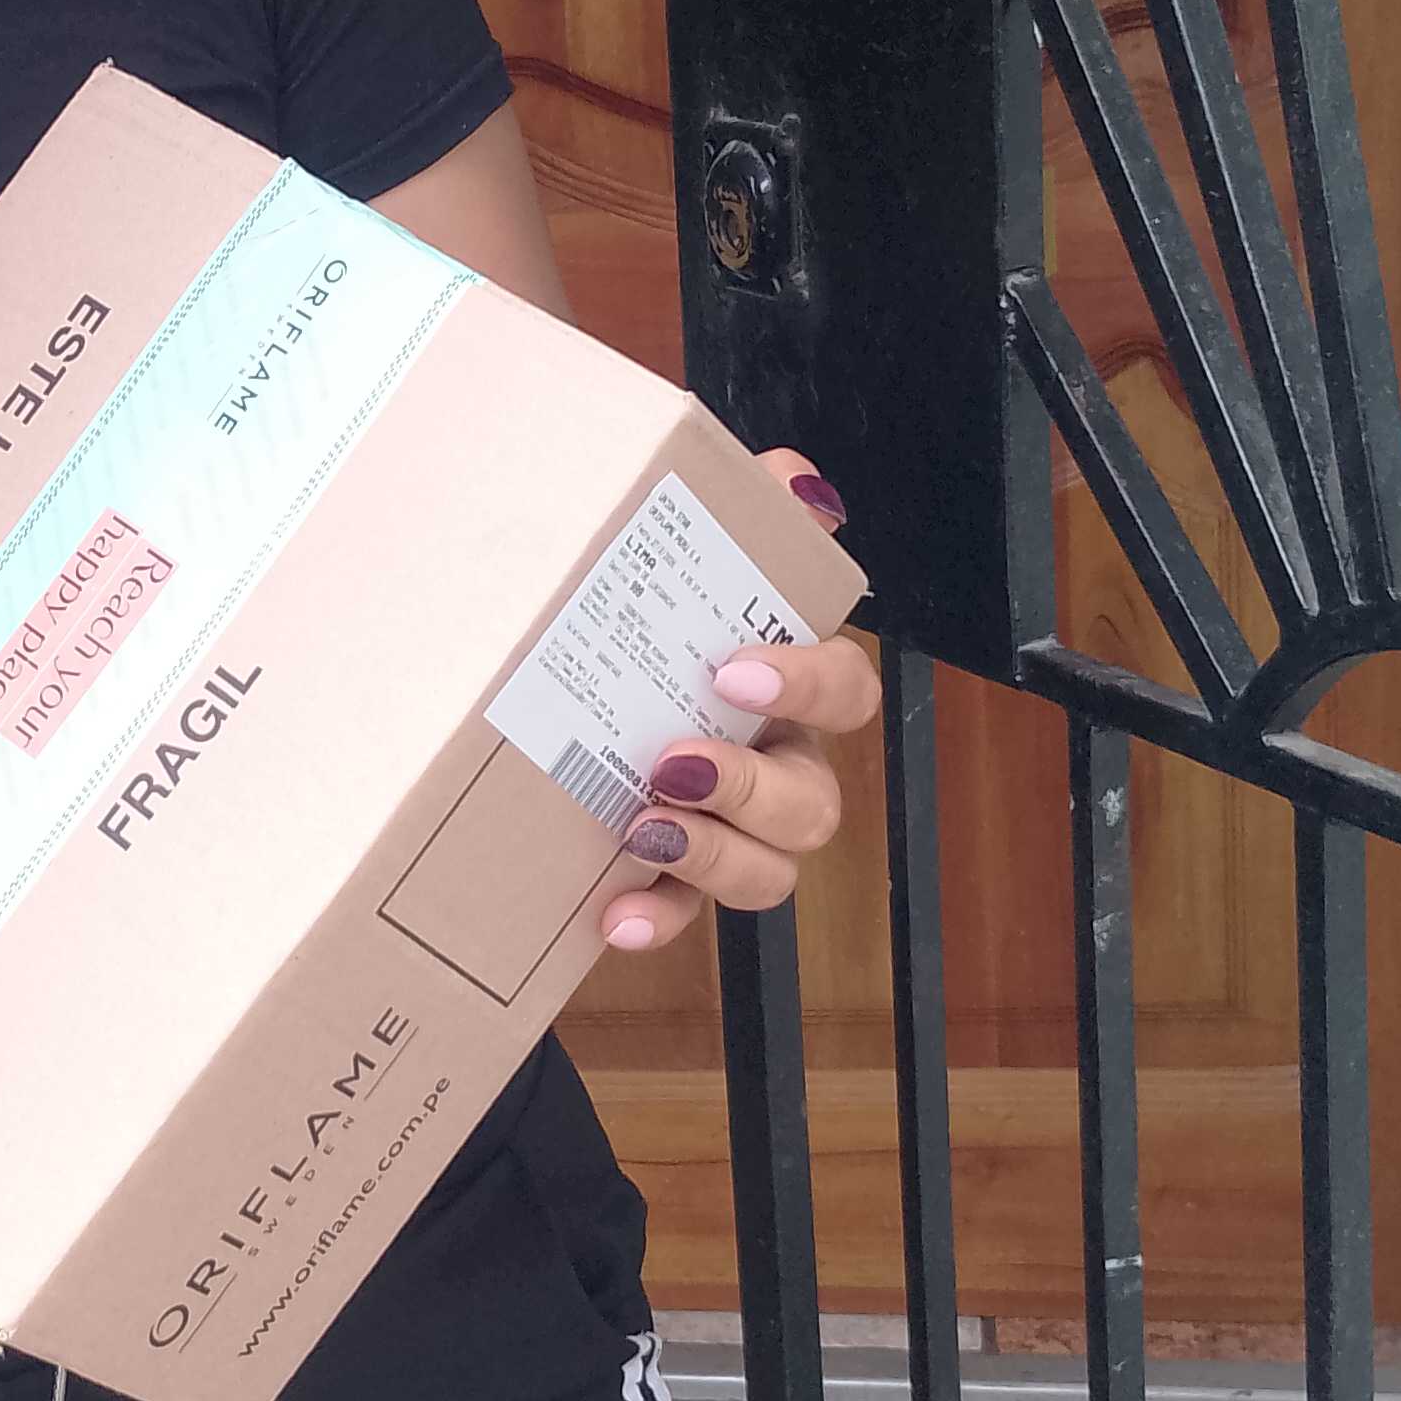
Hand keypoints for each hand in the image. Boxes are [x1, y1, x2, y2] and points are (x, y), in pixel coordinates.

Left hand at [594, 456, 879, 958]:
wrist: (553, 664)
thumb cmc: (645, 609)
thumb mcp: (689, 547)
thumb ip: (753, 510)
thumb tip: (797, 482)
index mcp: (787, 687)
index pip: (847, 690)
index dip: (809, 683)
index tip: (736, 669)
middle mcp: (776, 763)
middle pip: (814, 802)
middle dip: (753, 789)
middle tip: (677, 762)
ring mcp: (731, 830)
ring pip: (770, 873)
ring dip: (715, 858)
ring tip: (644, 829)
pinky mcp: (673, 875)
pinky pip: (685, 914)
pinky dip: (658, 918)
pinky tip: (613, 914)